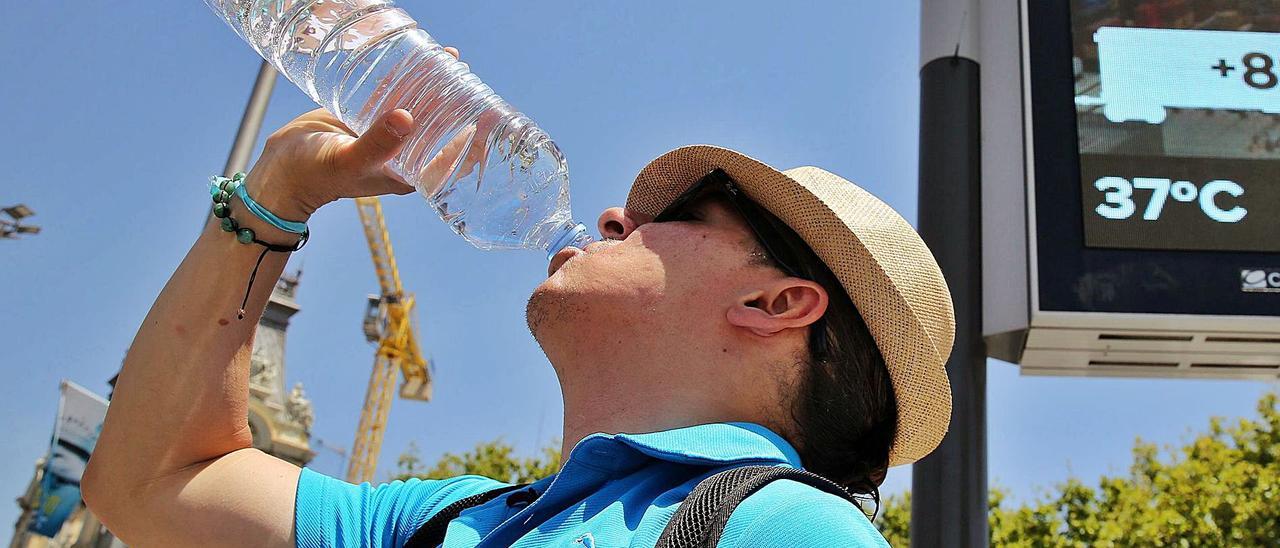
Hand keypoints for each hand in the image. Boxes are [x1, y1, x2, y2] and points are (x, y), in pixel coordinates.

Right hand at [244, 47, 465, 219]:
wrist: (280, 170)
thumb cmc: (315, 175)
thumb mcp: (349, 160)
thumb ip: (378, 142)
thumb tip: (408, 117)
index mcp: (406, 172)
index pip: (450, 156)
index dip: (473, 138)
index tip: (490, 115)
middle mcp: (400, 154)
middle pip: (437, 127)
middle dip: (456, 104)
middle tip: (471, 79)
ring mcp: (383, 135)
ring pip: (416, 106)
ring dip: (433, 85)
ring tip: (450, 61)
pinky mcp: (364, 118)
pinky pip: (390, 95)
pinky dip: (405, 78)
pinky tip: (416, 60)